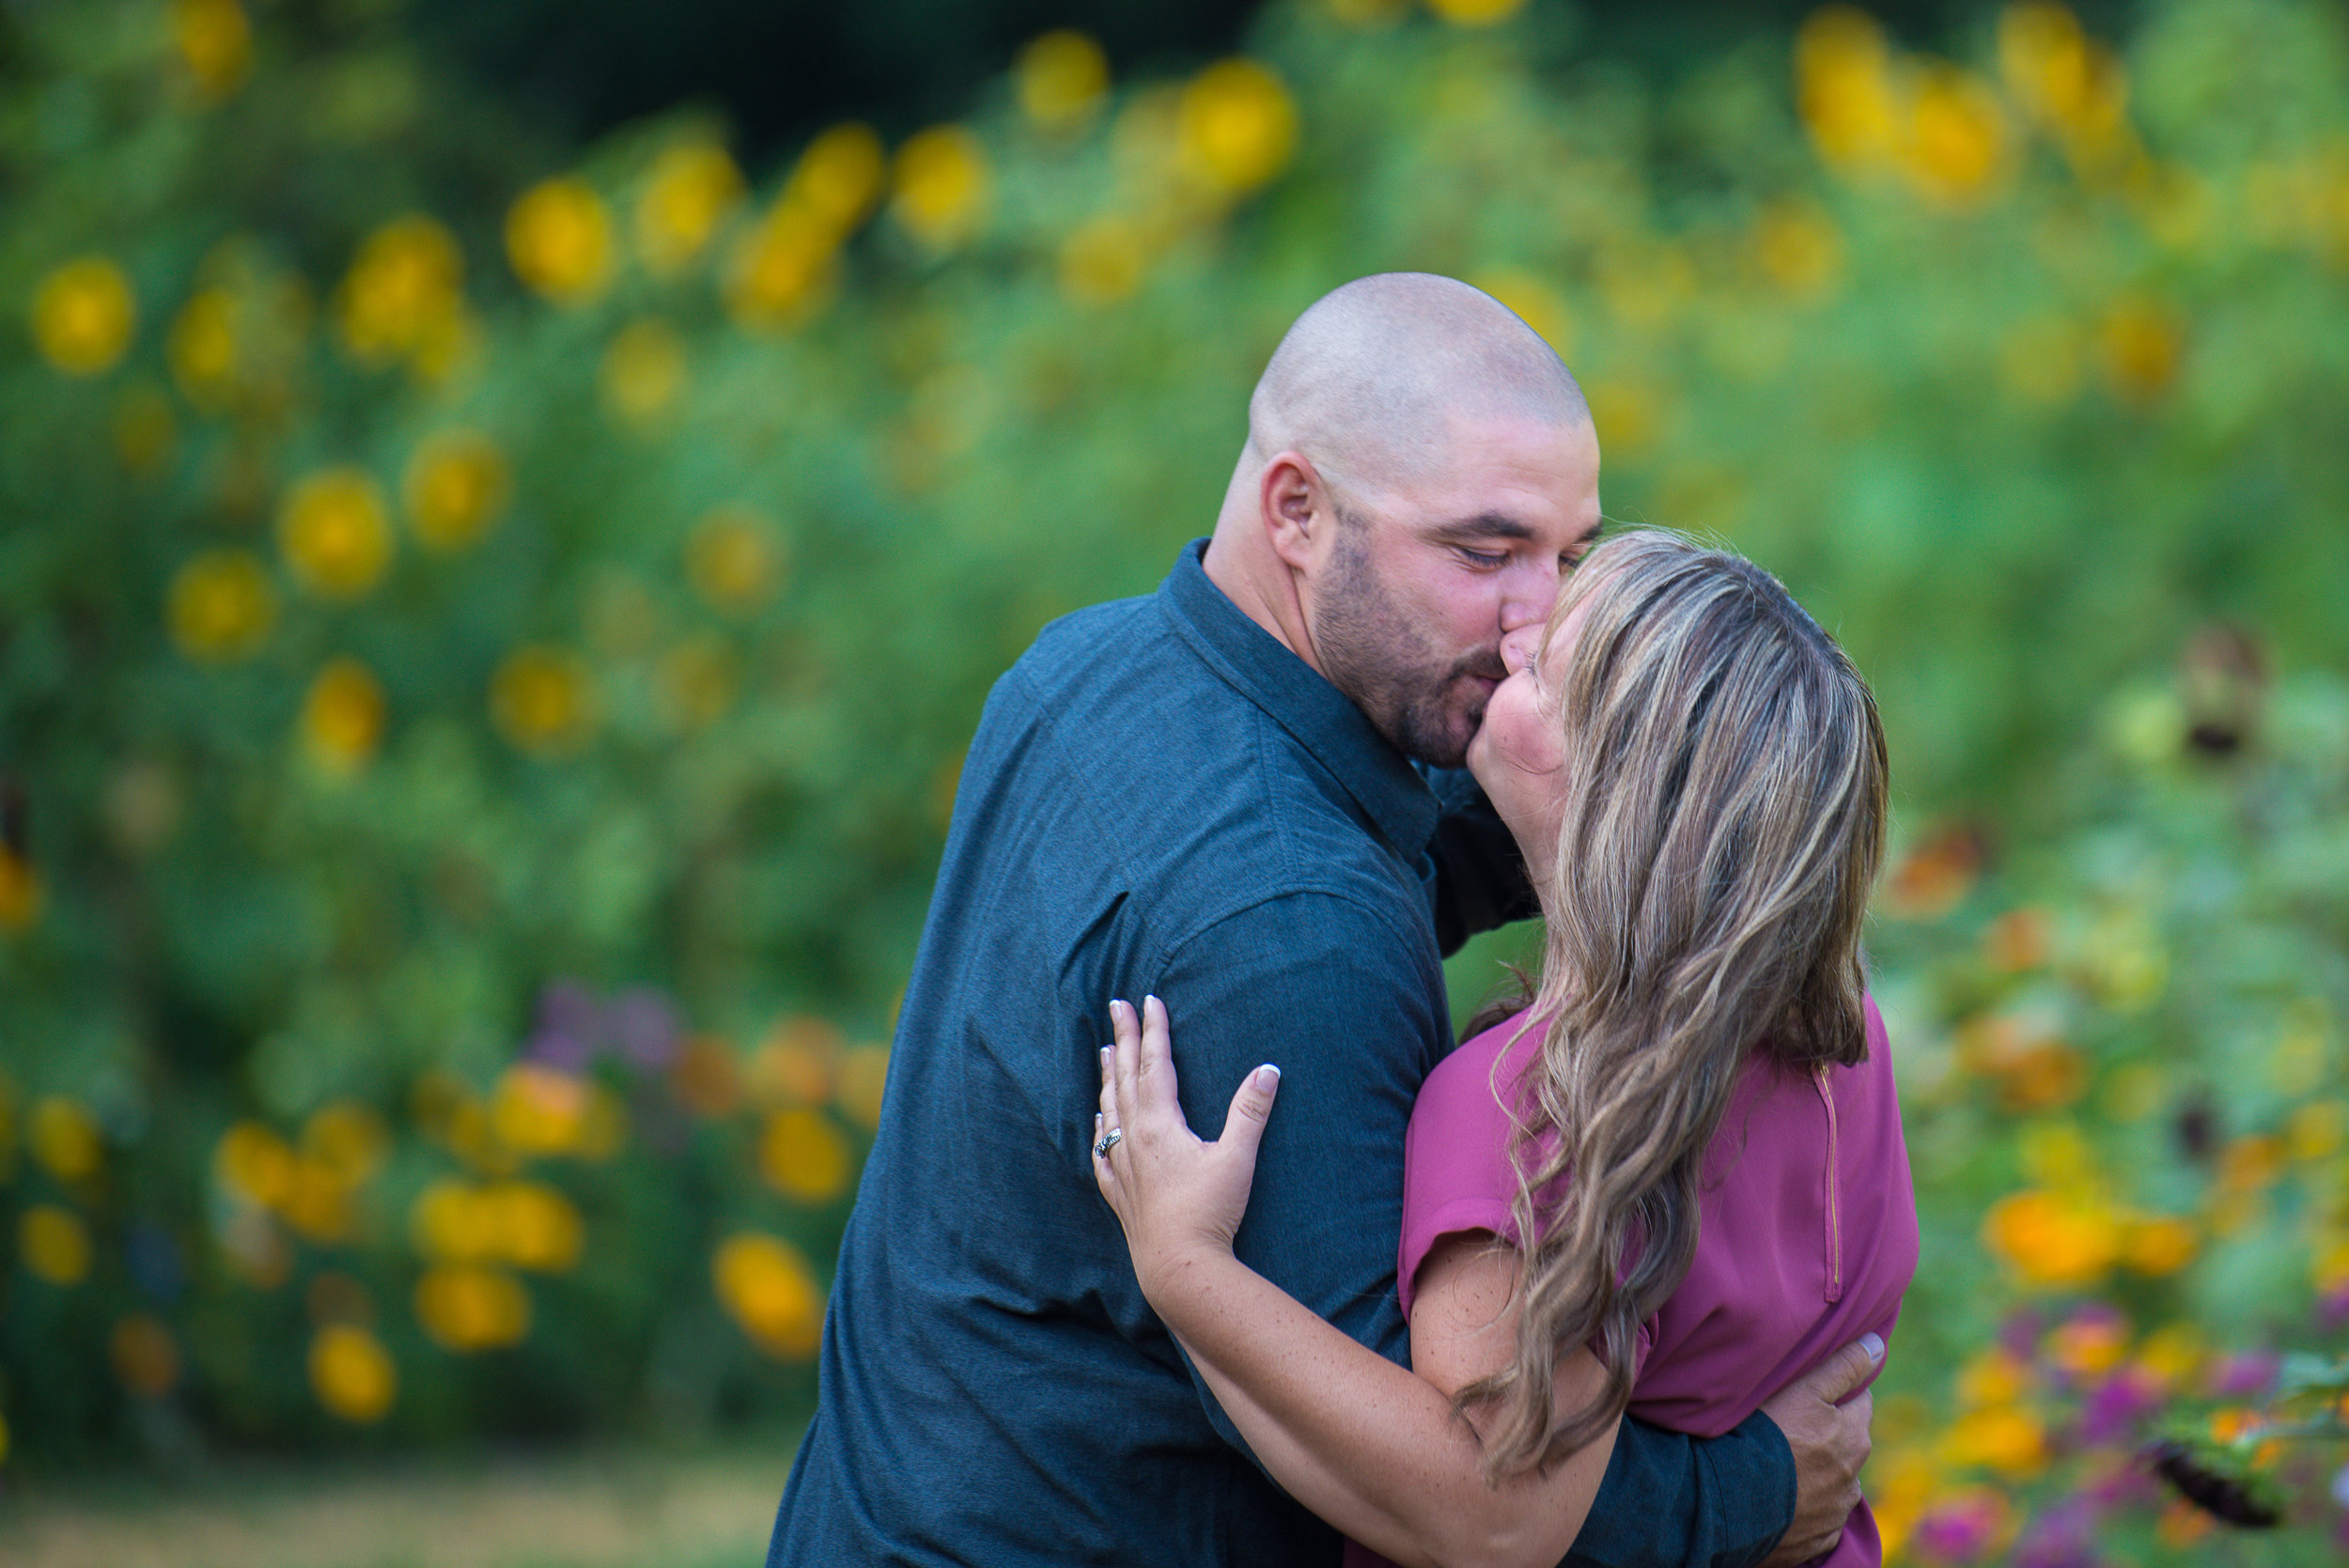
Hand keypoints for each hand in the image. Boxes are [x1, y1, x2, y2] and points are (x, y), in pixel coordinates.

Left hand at [1092, 996, 1281, 1297]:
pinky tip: (1100, 1120)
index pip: (1155, 1064)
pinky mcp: (1119, 1192)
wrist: (1178, 1266)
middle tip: (1116, 1006)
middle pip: (1125, 1077)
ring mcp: (1122, 1166)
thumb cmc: (1209, 1212)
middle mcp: (1134, 1139)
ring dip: (1108, 1076)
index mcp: (1160, 1125)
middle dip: (1122, 1039)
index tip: (1149, 1000)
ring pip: (1110, 1109)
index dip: (1153, 1030)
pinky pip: (1102, 1149)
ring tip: (1103, 1051)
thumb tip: (1268, 1070)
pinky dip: (1101, 1126)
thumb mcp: (1237, 1158)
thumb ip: (1250, 1112)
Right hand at [1755, 1334, 1880, 1567]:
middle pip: (1848, 1445)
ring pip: (1834, 1483)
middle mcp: (1853, 1477)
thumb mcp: (1804, 1391)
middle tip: (1790, 1429)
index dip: (1836, 1396)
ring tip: (1780, 1467)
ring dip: (1817, 1474)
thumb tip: (1877, 1345)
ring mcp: (1836, 1511)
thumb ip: (1843, 1367)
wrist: (1732, 1498)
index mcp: (1854, 1436)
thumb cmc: (1767, 1436)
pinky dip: (1806, 1507)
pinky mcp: (1819, 1539)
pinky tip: (1780, 1497)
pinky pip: (1819, 1518)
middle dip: (1829, 1436)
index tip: (1810, 1396)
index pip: (1859, 1404)